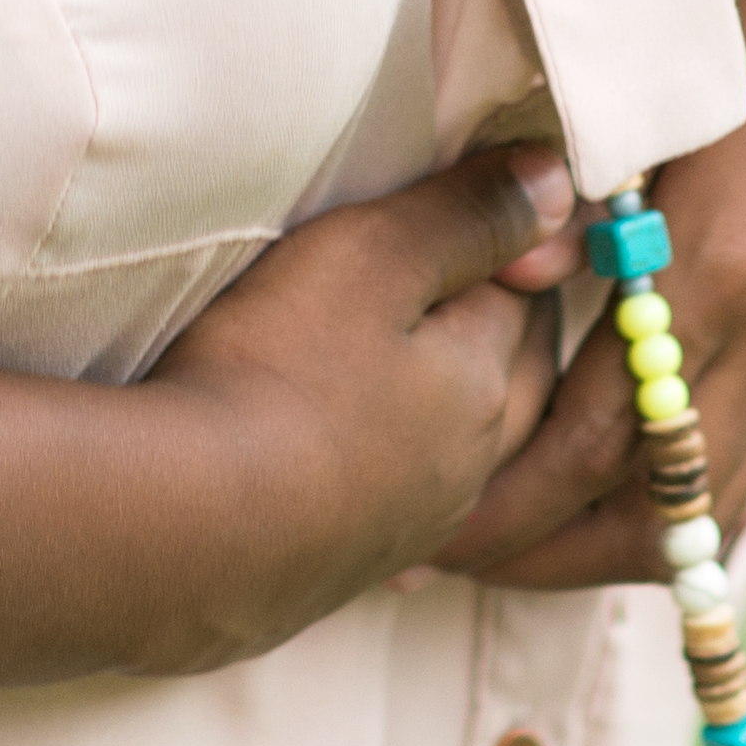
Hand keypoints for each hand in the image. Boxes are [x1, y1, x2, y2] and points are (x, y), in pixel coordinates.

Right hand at [132, 140, 583, 669]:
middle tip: (446, 272)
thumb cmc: (276, 374)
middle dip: (498, 321)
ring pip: (465, 448)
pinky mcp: (350, 566)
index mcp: (489, 382)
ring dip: (450, 404)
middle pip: (514, 374)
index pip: (529, 291)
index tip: (454, 210)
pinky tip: (363, 462)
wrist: (183, 533)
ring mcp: (413, 526)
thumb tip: (562, 178)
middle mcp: (472, 465)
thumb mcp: (373, 258)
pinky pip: (401, 503)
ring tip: (407, 365)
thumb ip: (468, 215)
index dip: (502, 240)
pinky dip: (396, 467)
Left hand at [436, 0, 745, 587]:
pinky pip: (736, 470)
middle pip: (651, 515)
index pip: (593, 441)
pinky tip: (593, 494)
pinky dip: (664, 505)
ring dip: (598, 542)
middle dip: (537, 553)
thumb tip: (508, 270)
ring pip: (702, 511)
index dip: (501, 500)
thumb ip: (576, 180)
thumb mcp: (657, 82)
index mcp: (715, 272)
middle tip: (434, 554)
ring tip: (500, 537)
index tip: (418, 522)